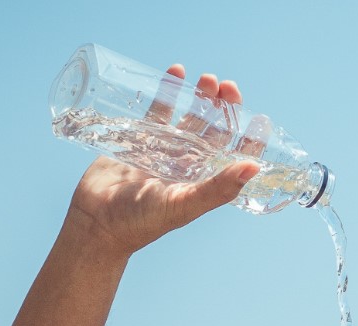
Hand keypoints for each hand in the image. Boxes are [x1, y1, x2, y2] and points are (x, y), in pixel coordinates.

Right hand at [61, 64, 262, 258]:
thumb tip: (254, 167)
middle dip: (224, 108)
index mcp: (204, 181)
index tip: (260, 117)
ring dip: (201, 97)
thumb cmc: (142, 221)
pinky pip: (158, 109)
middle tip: (228, 86)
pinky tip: (177, 71)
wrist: (97, 222)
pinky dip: (168, 90)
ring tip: (207, 78)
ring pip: (188, 117)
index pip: (234, 156)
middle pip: (214, 130)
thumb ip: (218, 188)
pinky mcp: (140, 138)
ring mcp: (164, 150)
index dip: (249, 138)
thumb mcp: (184, 204)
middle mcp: (188, 164)